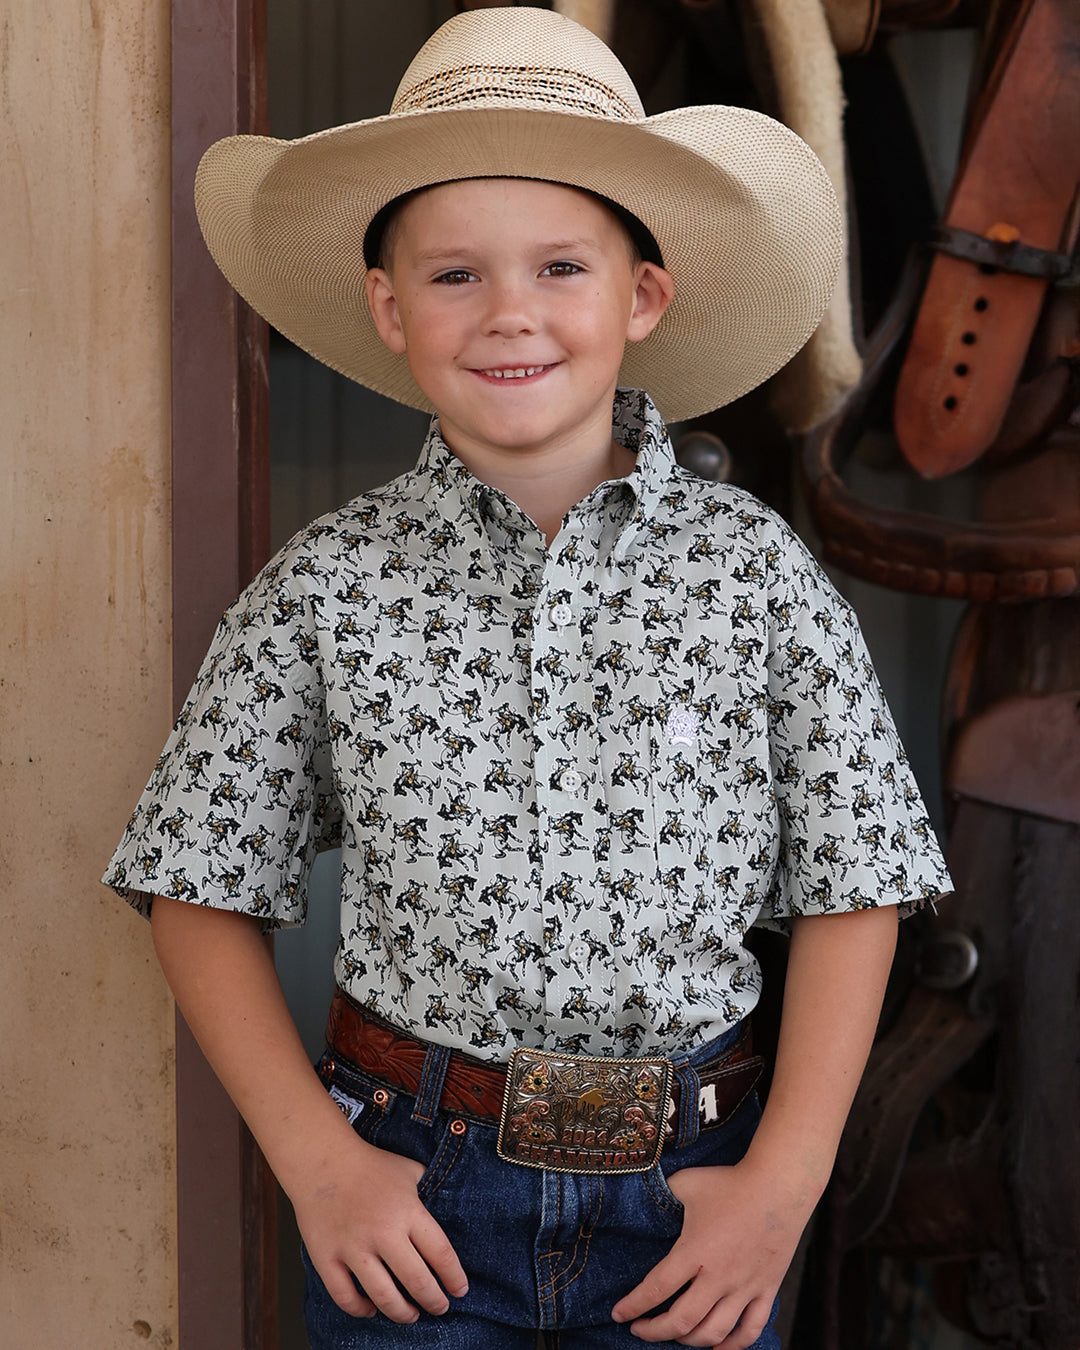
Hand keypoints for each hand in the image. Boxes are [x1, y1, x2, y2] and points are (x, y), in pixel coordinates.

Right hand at [291, 1134, 468, 1323]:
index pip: (441, 1253)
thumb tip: (450, 1207)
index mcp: (407, 1210)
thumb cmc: (370, 1165)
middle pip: (417, 1281)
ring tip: (411, 1315)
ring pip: (383, 1297)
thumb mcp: (409, 1170)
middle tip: (440, 1308)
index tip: (460, 1290)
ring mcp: (353, 1247)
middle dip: (434, 1301)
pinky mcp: (326, 1257)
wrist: (321, 1158)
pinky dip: (360, 1309)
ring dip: (401, 1313)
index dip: (454, 1278)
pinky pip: (345, 1296)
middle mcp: (382, 1232)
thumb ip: (430, 1190)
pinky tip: (371, 1309)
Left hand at [611, 1159, 811, 1346]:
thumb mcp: (687, 1182)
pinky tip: (717, 1347)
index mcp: (695, 1251)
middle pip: (682, 1321)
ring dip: (689, 1341)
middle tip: (639, 1330)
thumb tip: (644, 1200)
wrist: (779, 1185)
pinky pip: (751, 1329)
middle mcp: (719, 1276)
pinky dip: (733, 1346)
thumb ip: (663, 1194)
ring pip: (714, 1332)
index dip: (633, 1305)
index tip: (618, 1314)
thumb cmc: (730, 1183)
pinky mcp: (766, 1289)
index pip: (657, 1288)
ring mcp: (745, 1287)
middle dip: (655, 1332)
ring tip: (675, 1335)